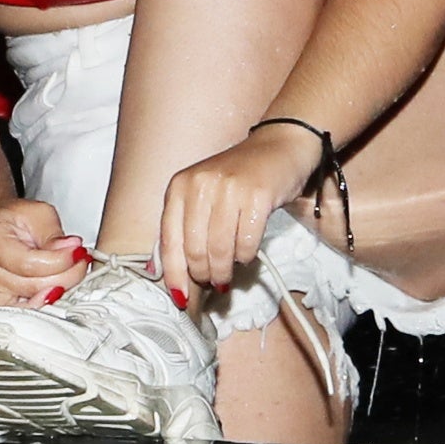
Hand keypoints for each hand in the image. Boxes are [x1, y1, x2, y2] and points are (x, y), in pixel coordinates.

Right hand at [0, 195, 86, 309]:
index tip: (79, 251)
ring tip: (71, 273)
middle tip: (81, 261)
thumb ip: (53, 233)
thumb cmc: (12, 218)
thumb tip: (72, 250)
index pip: (29, 263)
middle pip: (32, 286)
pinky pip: (21, 314)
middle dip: (66, 275)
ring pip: (31, 303)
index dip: (61, 261)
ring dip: (59, 289)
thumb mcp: (37, 212)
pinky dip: (42, 308)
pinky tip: (56, 295)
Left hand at [156, 123, 319, 303]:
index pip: (169, 241)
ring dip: (224, 271)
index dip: (174, 274)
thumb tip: (165, 274)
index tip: (181, 297)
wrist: (279, 146)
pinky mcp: (258, 195)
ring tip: (228, 273)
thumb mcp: (202, 196)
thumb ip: (182, 229)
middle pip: (195, 250)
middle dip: (203, 276)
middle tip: (213, 282)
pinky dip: (246, 256)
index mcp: (180, 186)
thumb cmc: (238, 178)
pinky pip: (247, 244)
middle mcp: (201, 184)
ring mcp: (230, 188)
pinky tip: (247, 252)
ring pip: (220, 250)